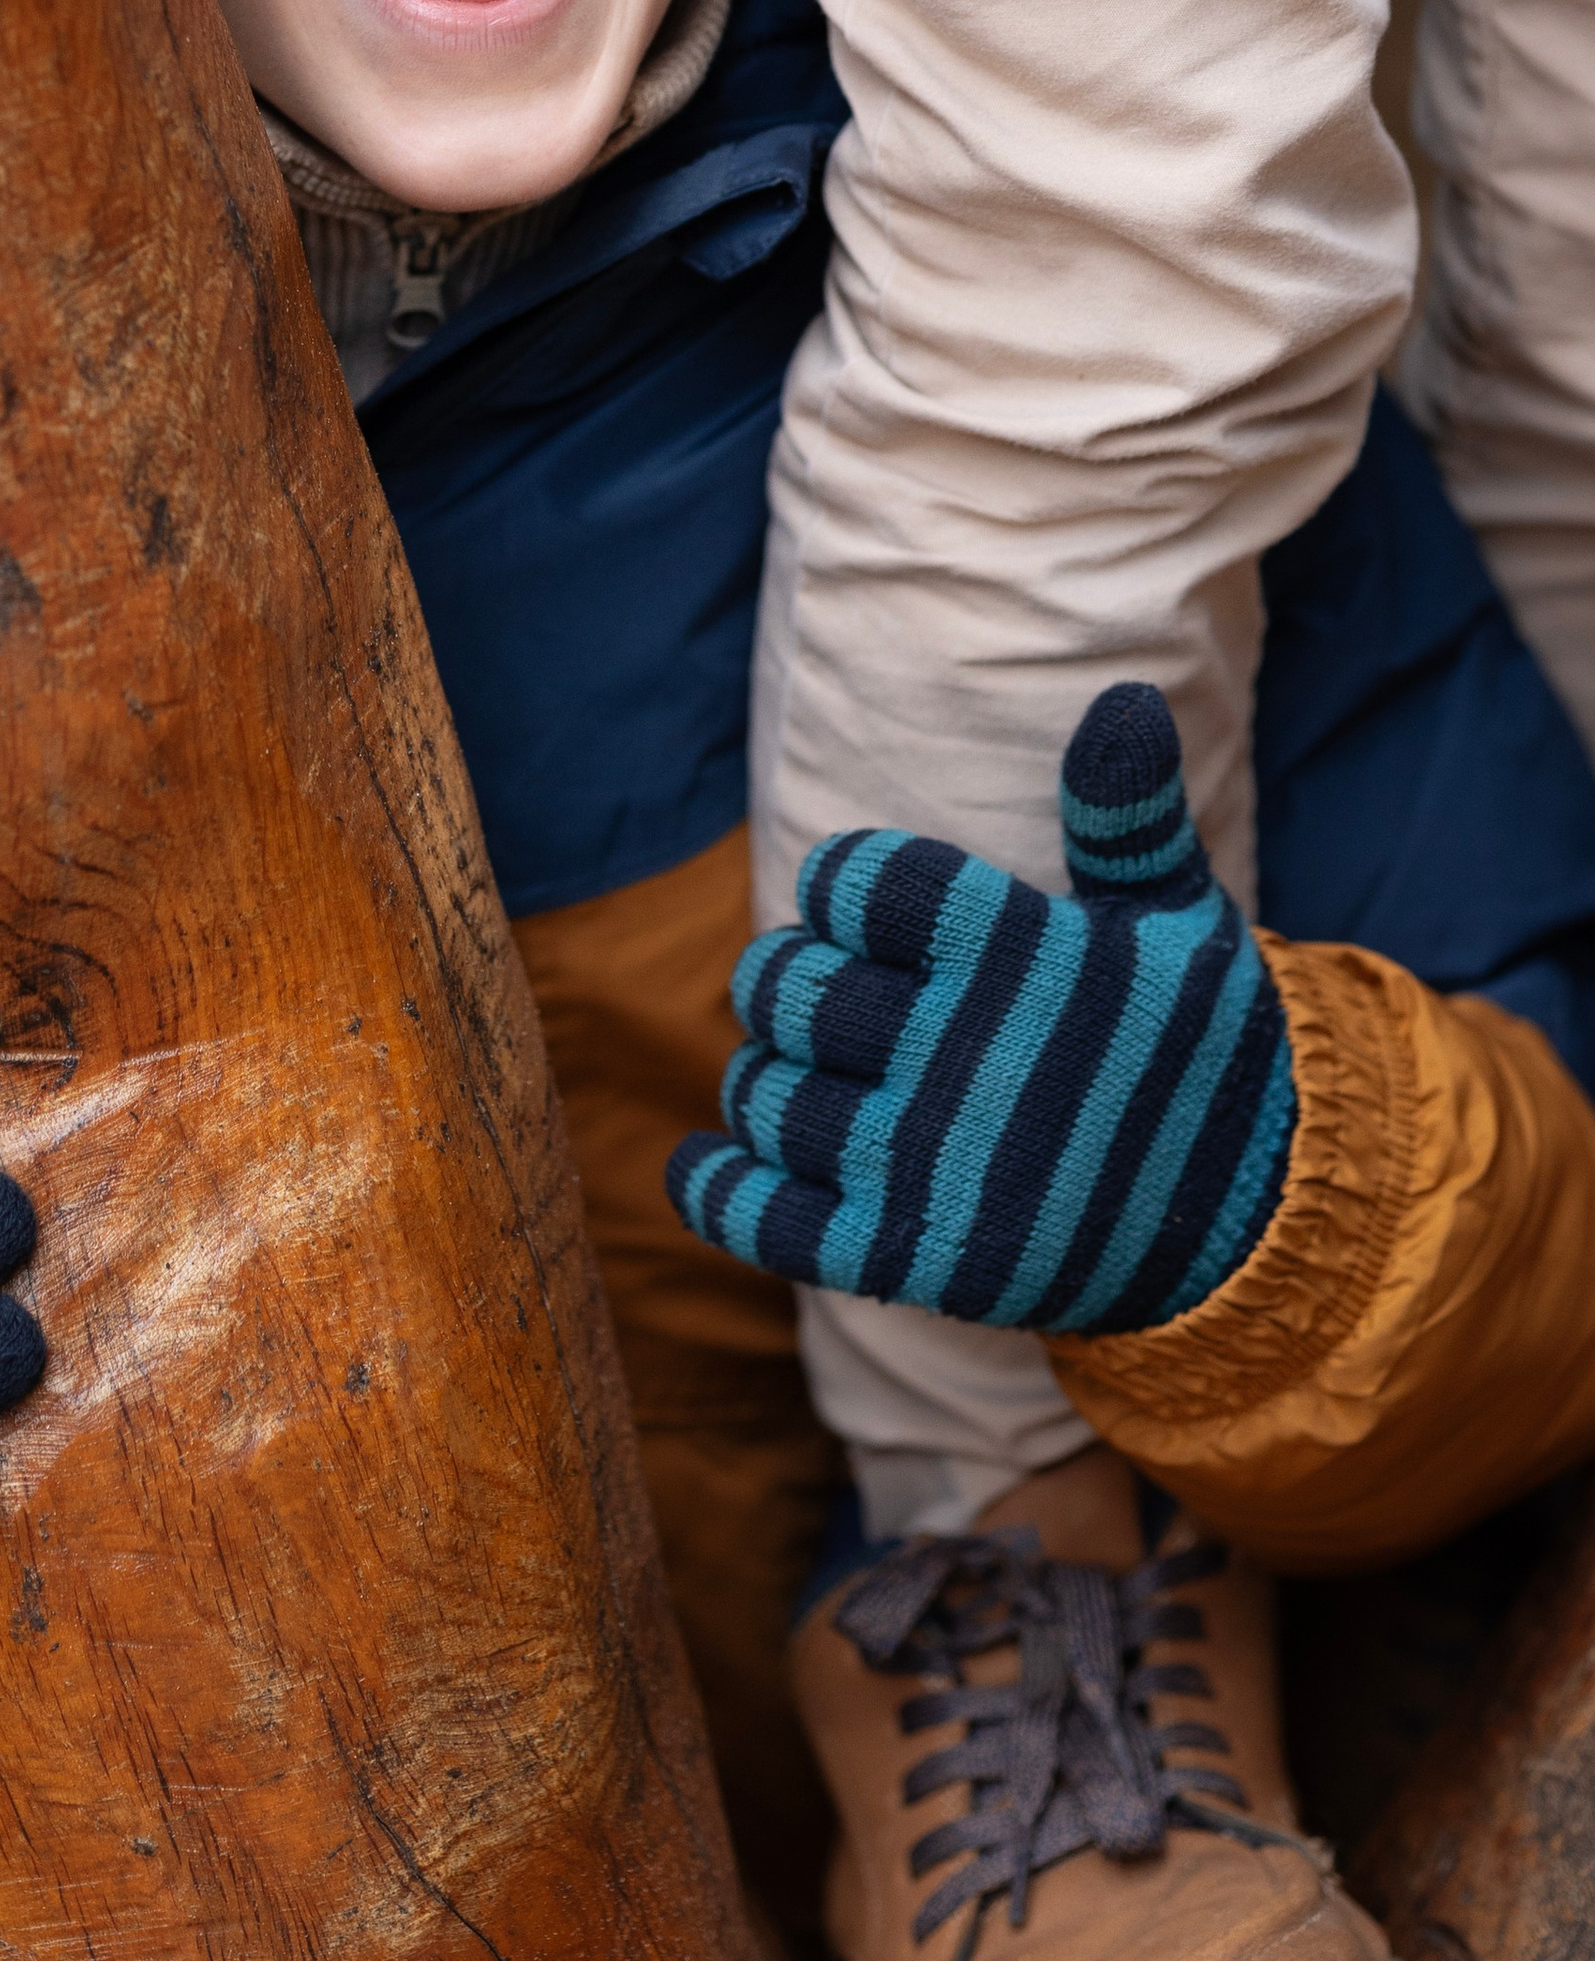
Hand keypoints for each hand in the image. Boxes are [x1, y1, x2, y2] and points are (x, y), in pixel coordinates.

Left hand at [667, 685, 1293, 1335]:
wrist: (1253, 1223)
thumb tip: (1123, 702)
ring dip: (769, 1077)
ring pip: (766, 1094)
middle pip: (789, 988)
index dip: (841, 884)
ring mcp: (926, 1167)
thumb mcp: (1179, 925)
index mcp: (1017, 960)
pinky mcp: (905, 1258)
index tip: (859, 901)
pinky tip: (708, 1160)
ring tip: (811, 1073)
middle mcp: (960, 1060)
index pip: (859, 881)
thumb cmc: (1199, 1053)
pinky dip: (714, 1187)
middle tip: (822, 990)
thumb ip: (1127, 819)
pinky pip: (762, 1216)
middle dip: (789, 979)